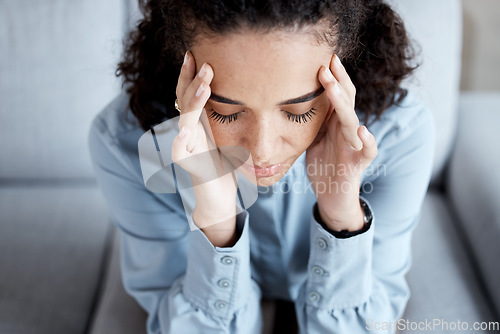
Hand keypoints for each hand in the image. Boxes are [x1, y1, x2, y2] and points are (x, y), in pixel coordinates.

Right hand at [172, 51, 237, 232]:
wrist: (218, 197)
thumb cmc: (227, 165)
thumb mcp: (232, 136)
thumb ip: (235, 116)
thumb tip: (254, 91)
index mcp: (201, 122)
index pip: (193, 92)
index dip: (193, 74)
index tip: (198, 53)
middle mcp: (190, 130)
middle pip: (185, 100)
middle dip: (192, 80)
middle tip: (202, 62)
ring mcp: (186, 146)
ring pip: (185, 120)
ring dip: (193, 102)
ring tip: (204, 86)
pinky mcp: (187, 164)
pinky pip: (179, 150)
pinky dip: (181, 139)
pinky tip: (187, 128)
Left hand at [306, 54, 377, 230]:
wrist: (331, 194)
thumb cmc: (323, 164)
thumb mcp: (312, 137)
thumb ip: (311, 119)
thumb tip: (292, 98)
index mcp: (336, 122)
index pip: (337, 94)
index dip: (332, 77)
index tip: (320, 57)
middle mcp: (348, 129)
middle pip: (346, 101)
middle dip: (336, 82)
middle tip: (326, 63)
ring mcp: (355, 145)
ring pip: (352, 120)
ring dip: (342, 103)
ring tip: (333, 87)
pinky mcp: (359, 163)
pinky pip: (368, 150)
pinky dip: (368, 140)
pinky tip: (362, 130)